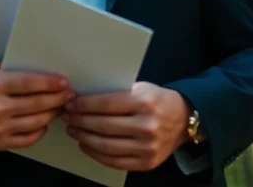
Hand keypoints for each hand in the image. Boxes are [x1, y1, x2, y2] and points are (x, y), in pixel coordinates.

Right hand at [0, 63, 73, 150]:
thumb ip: (15, 71)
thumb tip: (45, 73)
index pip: (31, 84)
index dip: (51, 84)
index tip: (64, 83)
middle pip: (38, 103)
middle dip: (58, 99)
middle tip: (69, 95)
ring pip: (36, 122)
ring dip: (53, 114)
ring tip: (60, 107)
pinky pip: (27, 139)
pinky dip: (40, 131)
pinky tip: (43, 122)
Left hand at [63, 81, 191, 171]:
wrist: (184, 119)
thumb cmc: (158, 101)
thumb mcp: (141, 88)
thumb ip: (117, 94)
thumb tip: (83, 99)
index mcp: (144, 102)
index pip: (105, 104)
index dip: (84, 105)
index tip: (71, 104)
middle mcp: (147, 126)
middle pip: (103, 126)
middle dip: (80, 121)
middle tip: (68, 117)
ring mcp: (147, 147)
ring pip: (105, 146)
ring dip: (84, 138)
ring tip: (74, 130)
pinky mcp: (147, 162)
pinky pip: (114, 161)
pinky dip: (96, 154)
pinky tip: (86, 145)